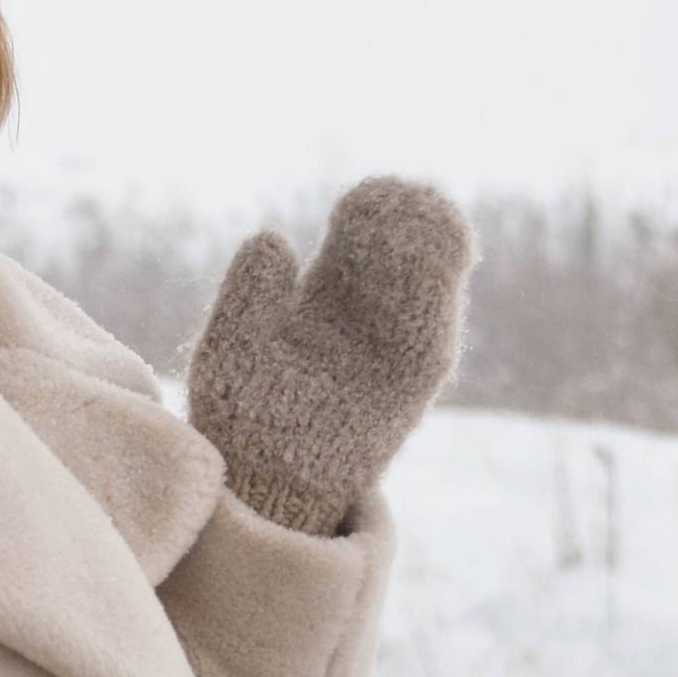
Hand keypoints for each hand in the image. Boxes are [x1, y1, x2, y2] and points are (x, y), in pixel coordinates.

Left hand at [186, 177, 476, 535]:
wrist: (256, 482)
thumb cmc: (236, 413)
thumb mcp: (232, 344)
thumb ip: (249, 294)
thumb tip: (271, 236)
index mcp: (321, 297)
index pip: (356, 242)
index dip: (368, 214)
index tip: (368, 195)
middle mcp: (362, 320)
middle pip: (395, 258)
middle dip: (406, 226)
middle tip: (406, 197)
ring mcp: (388, 353)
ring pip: (423, 292)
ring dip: (433, 255)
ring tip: (434, 219)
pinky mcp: (407, 389)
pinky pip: (432, 343)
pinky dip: (439, 304)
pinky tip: (445, 268)